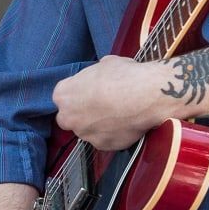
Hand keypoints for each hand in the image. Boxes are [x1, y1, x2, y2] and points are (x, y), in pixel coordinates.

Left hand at [53, 56, 167, 150]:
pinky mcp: (103, 145)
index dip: (78, 94)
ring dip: (98, 125)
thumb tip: (102, 73)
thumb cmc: (123, 75)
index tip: (90, 92)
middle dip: (81, 114)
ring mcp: (85, 134)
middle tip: (100, 106)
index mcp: (63, 94)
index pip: (63, 96)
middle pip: (70, 118)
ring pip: (88, 131)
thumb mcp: (106, 64)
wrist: (145, 95)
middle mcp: (68, 117)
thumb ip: (96, 74)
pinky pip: (106, 140)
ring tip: (119, 114)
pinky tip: (127, 124)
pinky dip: (114, 135)